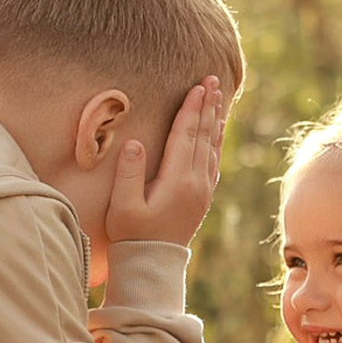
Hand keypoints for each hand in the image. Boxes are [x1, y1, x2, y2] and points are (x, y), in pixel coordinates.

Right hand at [105, 77, 228, 247]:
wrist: (152, 263)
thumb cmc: (131, 234)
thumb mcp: (123, 206)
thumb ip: (129, 174)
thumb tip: (136, 142)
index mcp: (177, 180)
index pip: (186, 136)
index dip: (191, 109)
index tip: (198, 86)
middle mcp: (195, 182)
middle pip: (203, 135)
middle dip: (208, 106)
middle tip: (214, 79)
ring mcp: (202, 190)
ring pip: (212, 146)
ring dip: (214, 119)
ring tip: (218, 96)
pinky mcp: (202, 197)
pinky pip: (214, 160)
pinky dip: (216, 140)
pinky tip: (216, 130)